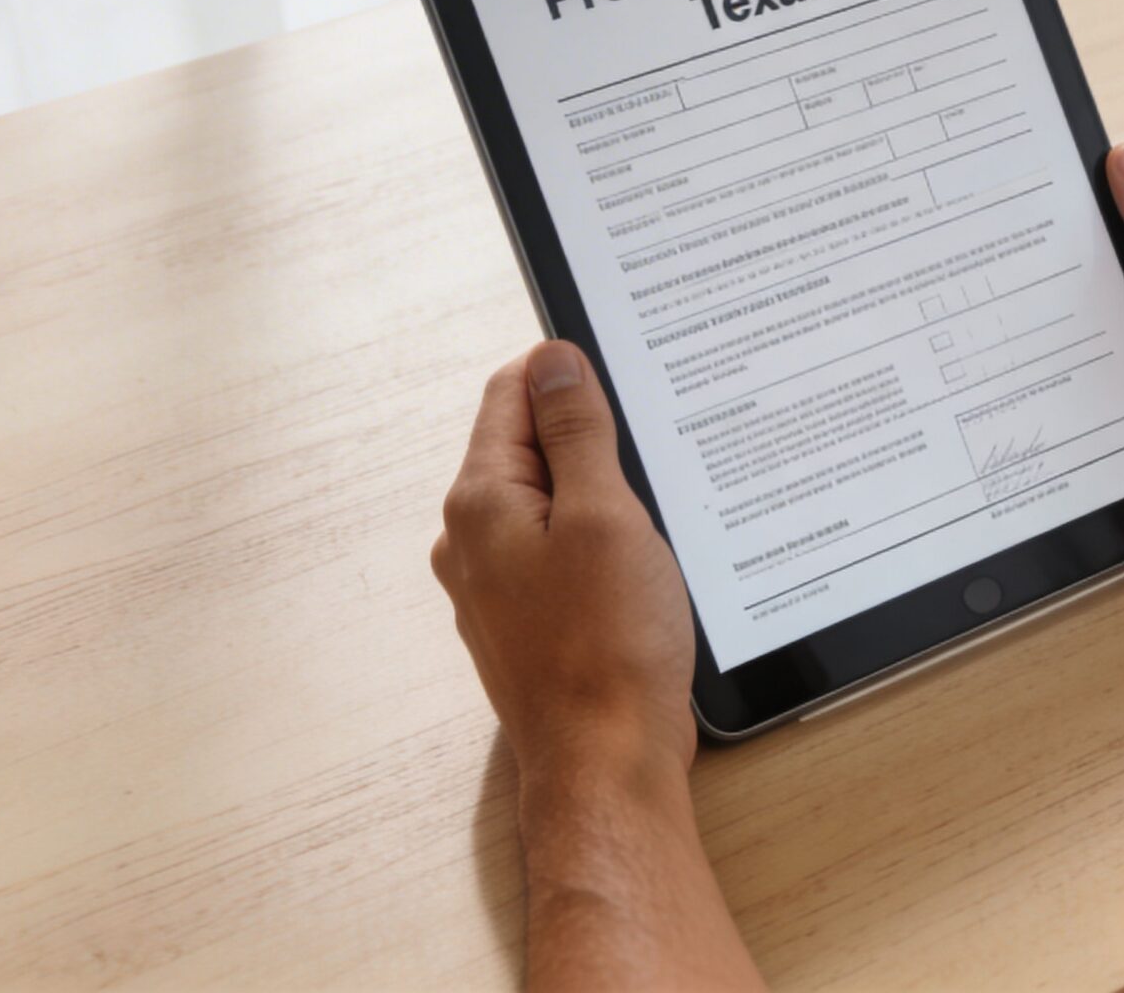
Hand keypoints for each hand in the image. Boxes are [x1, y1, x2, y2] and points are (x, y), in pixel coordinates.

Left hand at [434, 341, 697, 780]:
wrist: (606, 761)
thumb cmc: (608, 646)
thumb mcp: (604, 514)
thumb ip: (575, 432)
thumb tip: (554, 361)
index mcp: (480, 502)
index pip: (511, 395)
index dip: (568, 375)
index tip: (624, 377)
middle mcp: (470, 541)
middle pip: (527, 448)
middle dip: (589, 439)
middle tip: (652, 452)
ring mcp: (492, 586)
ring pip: (546, 504)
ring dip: (597, 496)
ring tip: (652, 515)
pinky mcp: (524, 622)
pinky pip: (555, 553)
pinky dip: (596, 543)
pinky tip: (637, 565)